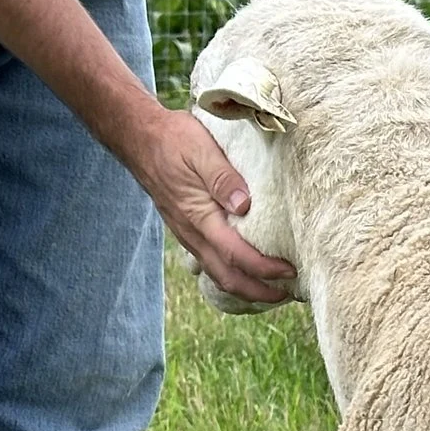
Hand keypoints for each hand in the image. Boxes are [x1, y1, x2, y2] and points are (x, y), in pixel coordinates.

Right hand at [122, 106, 294, 303]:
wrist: (139, 137)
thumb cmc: (173, 139)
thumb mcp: (201, 149)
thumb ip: (223, 179)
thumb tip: (245, 206)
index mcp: (198, 216)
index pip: (236, 255)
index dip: (265, 269)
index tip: (290, 271)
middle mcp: (192, 234)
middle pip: (228, 279)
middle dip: (259, 293)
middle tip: (290, 293)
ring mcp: (188, 235)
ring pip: (218, 275)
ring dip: (247, 288)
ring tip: (274, 289)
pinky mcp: (188, 231)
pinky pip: (211, 264)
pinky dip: (233, 275)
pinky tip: (249, 271)